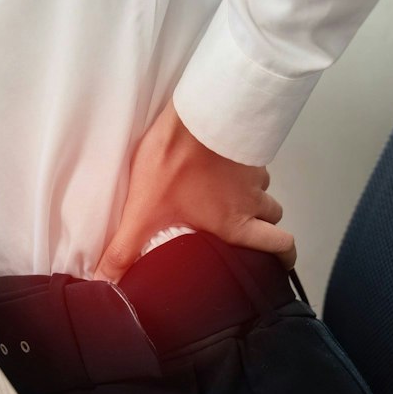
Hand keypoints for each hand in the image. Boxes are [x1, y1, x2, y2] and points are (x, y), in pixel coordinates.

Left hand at [94, 101, 293, 280]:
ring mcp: (254, 170)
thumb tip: (108, 281)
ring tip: (228, 194)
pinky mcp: (247, 144)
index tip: (279, 261)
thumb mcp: (143, 212)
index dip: (284, 255)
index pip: (280, 245)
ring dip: (252, 193)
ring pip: (264, 188)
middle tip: (245, 227)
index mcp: (235, 223)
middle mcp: (252, 199)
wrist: (198, 111)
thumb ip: (125, 250)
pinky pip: (254, 161)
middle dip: (264, 224)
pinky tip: (221, 163)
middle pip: (273, 217)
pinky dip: (243, 167)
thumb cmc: (177, 161)